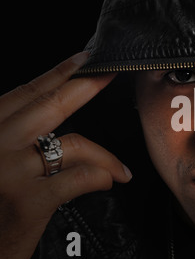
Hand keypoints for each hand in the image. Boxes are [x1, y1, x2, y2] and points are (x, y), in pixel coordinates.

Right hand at [0, 52, 131, 258]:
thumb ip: (17, 137)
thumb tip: (55, 119)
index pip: (26, 93)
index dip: (59, 73)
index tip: (85, 58)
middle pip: (50, 105)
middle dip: (86, 85)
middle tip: (110, 74)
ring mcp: (9, 170)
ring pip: (74, 144)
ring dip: (106, 156)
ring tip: (120, 170)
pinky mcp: (28, 200)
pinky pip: (80, 177)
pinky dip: (101, 176)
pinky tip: (108, 182)